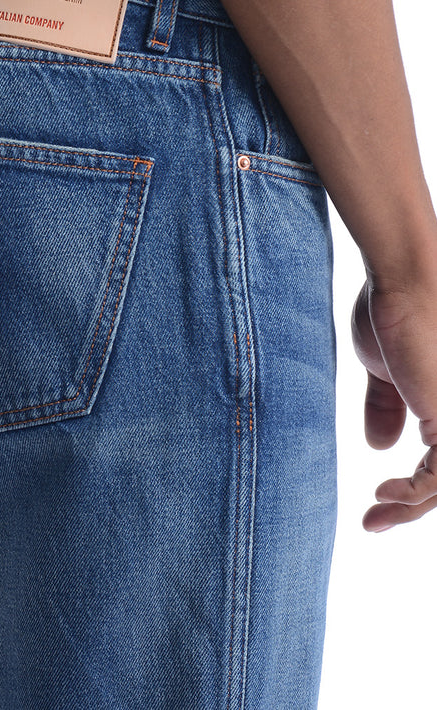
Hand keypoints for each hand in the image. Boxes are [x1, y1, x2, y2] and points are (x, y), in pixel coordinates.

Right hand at [352, 277, 436, 530]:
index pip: (436, 465)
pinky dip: (414, 493)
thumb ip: (385, 407)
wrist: (405, 280)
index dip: (409, 491)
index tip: (374, 501)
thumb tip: (380, 447)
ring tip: (375, 516)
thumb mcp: (381, 369)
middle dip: (409, 510)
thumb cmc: (391, 310)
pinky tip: (383, 494)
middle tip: (371, 523)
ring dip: (410, 508)